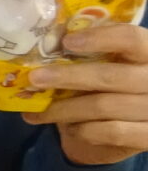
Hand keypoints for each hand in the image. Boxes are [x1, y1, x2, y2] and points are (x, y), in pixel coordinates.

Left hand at [33, 23, 147, 165]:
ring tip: (36, 112)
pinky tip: (69, 128)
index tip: (67, 42)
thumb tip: (47, 47)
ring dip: (63, 110)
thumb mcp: (111, 65)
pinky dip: (84, 130)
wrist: (137, 128)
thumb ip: (91, 55)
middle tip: (34, 79)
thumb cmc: (115, 89)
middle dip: (67, 77)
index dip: (100, 38)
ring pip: (103, 106)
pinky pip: (111, 132)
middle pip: (110, 76)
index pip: (132, 38)